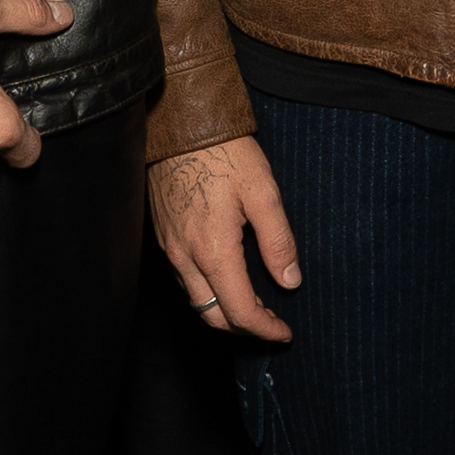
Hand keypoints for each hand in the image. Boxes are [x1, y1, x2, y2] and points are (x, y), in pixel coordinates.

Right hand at [148, 136, 302, 340]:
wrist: (179, 122)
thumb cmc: (223, 151)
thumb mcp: (263, 192)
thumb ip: (278, 241)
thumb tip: (290, 281)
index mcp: (213, 250)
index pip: (239, 311)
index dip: (265, 329)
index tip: (285, 332)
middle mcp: (185, 257)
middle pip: (212, 316)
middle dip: (244, 328)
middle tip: (272, 323)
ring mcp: (170, 248)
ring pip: (196, 301)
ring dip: (225, 311)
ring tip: (255, 303)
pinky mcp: (164, 236)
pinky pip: (184, 280)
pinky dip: (208, 291)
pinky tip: (228, 277)